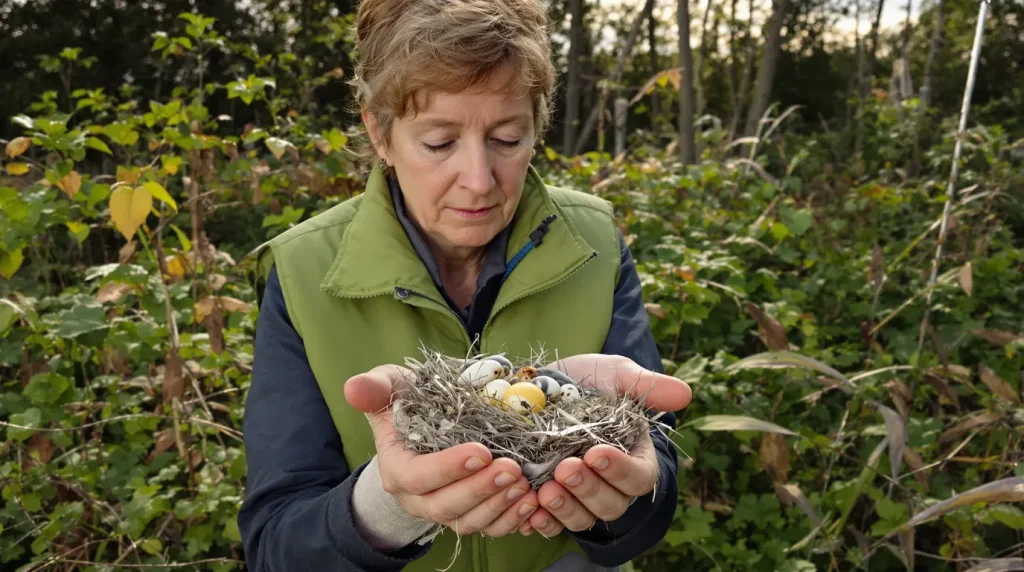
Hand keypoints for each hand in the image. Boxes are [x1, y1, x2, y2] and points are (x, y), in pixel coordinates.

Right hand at [345, 365, 539, 536]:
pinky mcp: (469, 513)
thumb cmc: (406, 403)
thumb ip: (374, 388)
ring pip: (468, 522)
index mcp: (397, 469)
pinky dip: (510, 520)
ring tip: (524, 484)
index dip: (448, 468)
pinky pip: (488, 527)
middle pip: (446, 506)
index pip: (418, 477)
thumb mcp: (389, 387)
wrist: (420, 426)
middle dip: (480, 489)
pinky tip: (531, 502)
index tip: (481, 451)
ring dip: (498, 506)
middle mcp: (417, 497)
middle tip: (511, 469)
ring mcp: (444, 509)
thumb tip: (353, 388)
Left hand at [519, 355, 691, 536]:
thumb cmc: (588, 382)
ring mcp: (581, 496)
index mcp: (634, 457)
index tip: (596, 454)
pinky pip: (553, 524)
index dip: (620, 471)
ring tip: (545, 491)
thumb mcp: (615, 375)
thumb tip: (685, 394)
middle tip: (566, 468)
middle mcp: (611, 484)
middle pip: (612, 504)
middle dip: (589, 489)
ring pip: (584, 519)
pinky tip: (530, 512)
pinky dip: (543, 522)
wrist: (543, 386)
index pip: (639, 477)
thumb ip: (646, 385)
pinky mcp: (553, 501)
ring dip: (566, 508)